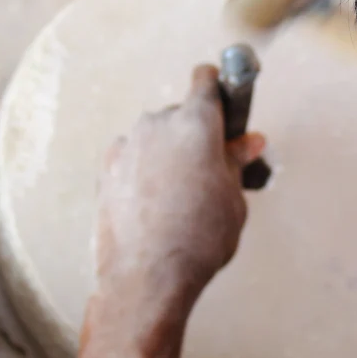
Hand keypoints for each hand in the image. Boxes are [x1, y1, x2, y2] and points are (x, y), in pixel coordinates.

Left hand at [96, 64, 265, 322]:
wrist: (147, 276)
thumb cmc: (197, 239)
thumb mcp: (232, 198)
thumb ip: (237, 162)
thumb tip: (249, 142)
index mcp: (197, 124)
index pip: (206, 80)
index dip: (218, 86)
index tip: (224, 96)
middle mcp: (158, 125)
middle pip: (181, 114)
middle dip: (197, 134)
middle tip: (212, 166)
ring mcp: (128, 145)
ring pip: (155, 136)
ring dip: (169, 152)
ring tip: (181, 193)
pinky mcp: (107, 168)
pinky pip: (133, 157)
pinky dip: (144, 170)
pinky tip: (156, 202)